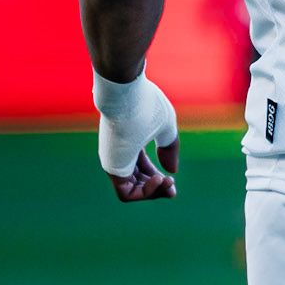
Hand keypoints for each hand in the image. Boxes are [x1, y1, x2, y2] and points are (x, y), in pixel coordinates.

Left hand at [94, 71, 178, 203]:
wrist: (126, 92)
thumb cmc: (146, 104)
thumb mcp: (165, 127)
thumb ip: (169, 149)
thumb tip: (171, 172)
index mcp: (131, 142)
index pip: (142, 167)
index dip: (157, 177)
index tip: (172, 179)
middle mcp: (120, 154)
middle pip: (138, 181)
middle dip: (158, 188)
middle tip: (172, 186)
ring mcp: (114, 161)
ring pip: (133, 190)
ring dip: (154, 191)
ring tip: (167, 180)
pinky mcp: (112, 168)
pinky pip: (125, 193)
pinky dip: (144, 192)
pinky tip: (157, 178)